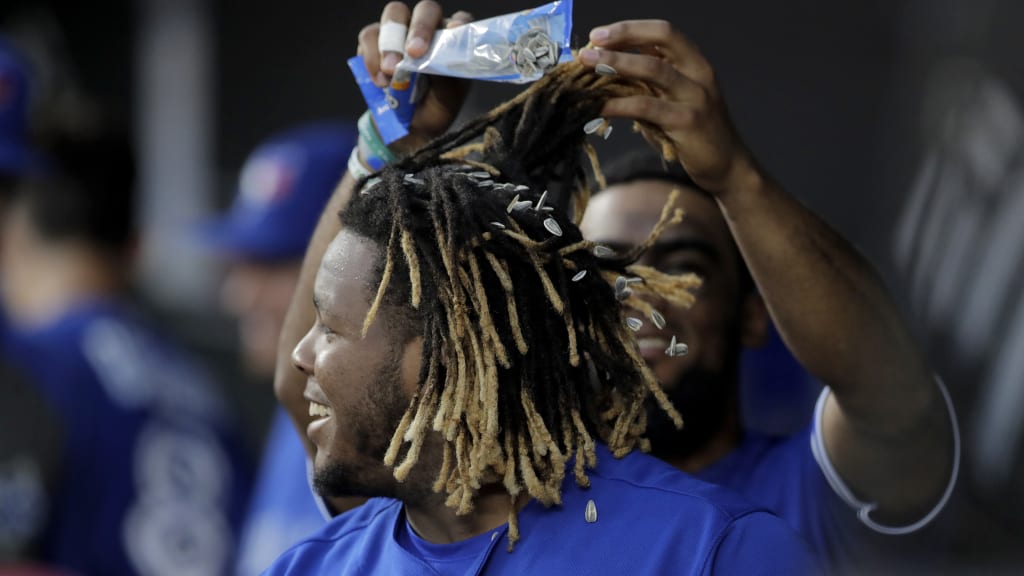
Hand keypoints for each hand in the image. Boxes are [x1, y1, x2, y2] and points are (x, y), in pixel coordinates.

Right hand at [357, 1, 472, 153]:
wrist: (409, 126)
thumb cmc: (434, 107)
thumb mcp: (447, 99)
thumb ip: (445, 78)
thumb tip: (434, 62)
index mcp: (453, 40)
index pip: (460, 21)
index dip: (457, 23)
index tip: (453, 31)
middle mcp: (429, 28)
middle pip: (426, 10)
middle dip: (419, 29)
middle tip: (414, 53)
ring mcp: (401, 30)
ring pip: (394, 14)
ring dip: (391, 43)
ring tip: (391, 71)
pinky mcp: (375, 40)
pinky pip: (369, 35)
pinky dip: (372, 57)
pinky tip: (380, 81)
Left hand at [577, 20, 755, 194]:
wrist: (726, 165)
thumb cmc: (692, 134)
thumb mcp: (671, 102)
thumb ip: (647, 85)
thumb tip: (605, 74)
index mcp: (696, 63)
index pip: (664, 33)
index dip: (631, 29)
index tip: (600, 34)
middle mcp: (699, 74)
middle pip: (661, 40)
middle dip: (622, 38)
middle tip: (590, 46)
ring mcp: (695, 96)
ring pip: (653, 69)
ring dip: (617, 64)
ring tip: (589, 66)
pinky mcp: (687, 122)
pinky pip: (646, 107)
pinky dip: (618, 104)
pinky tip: (599, 107)